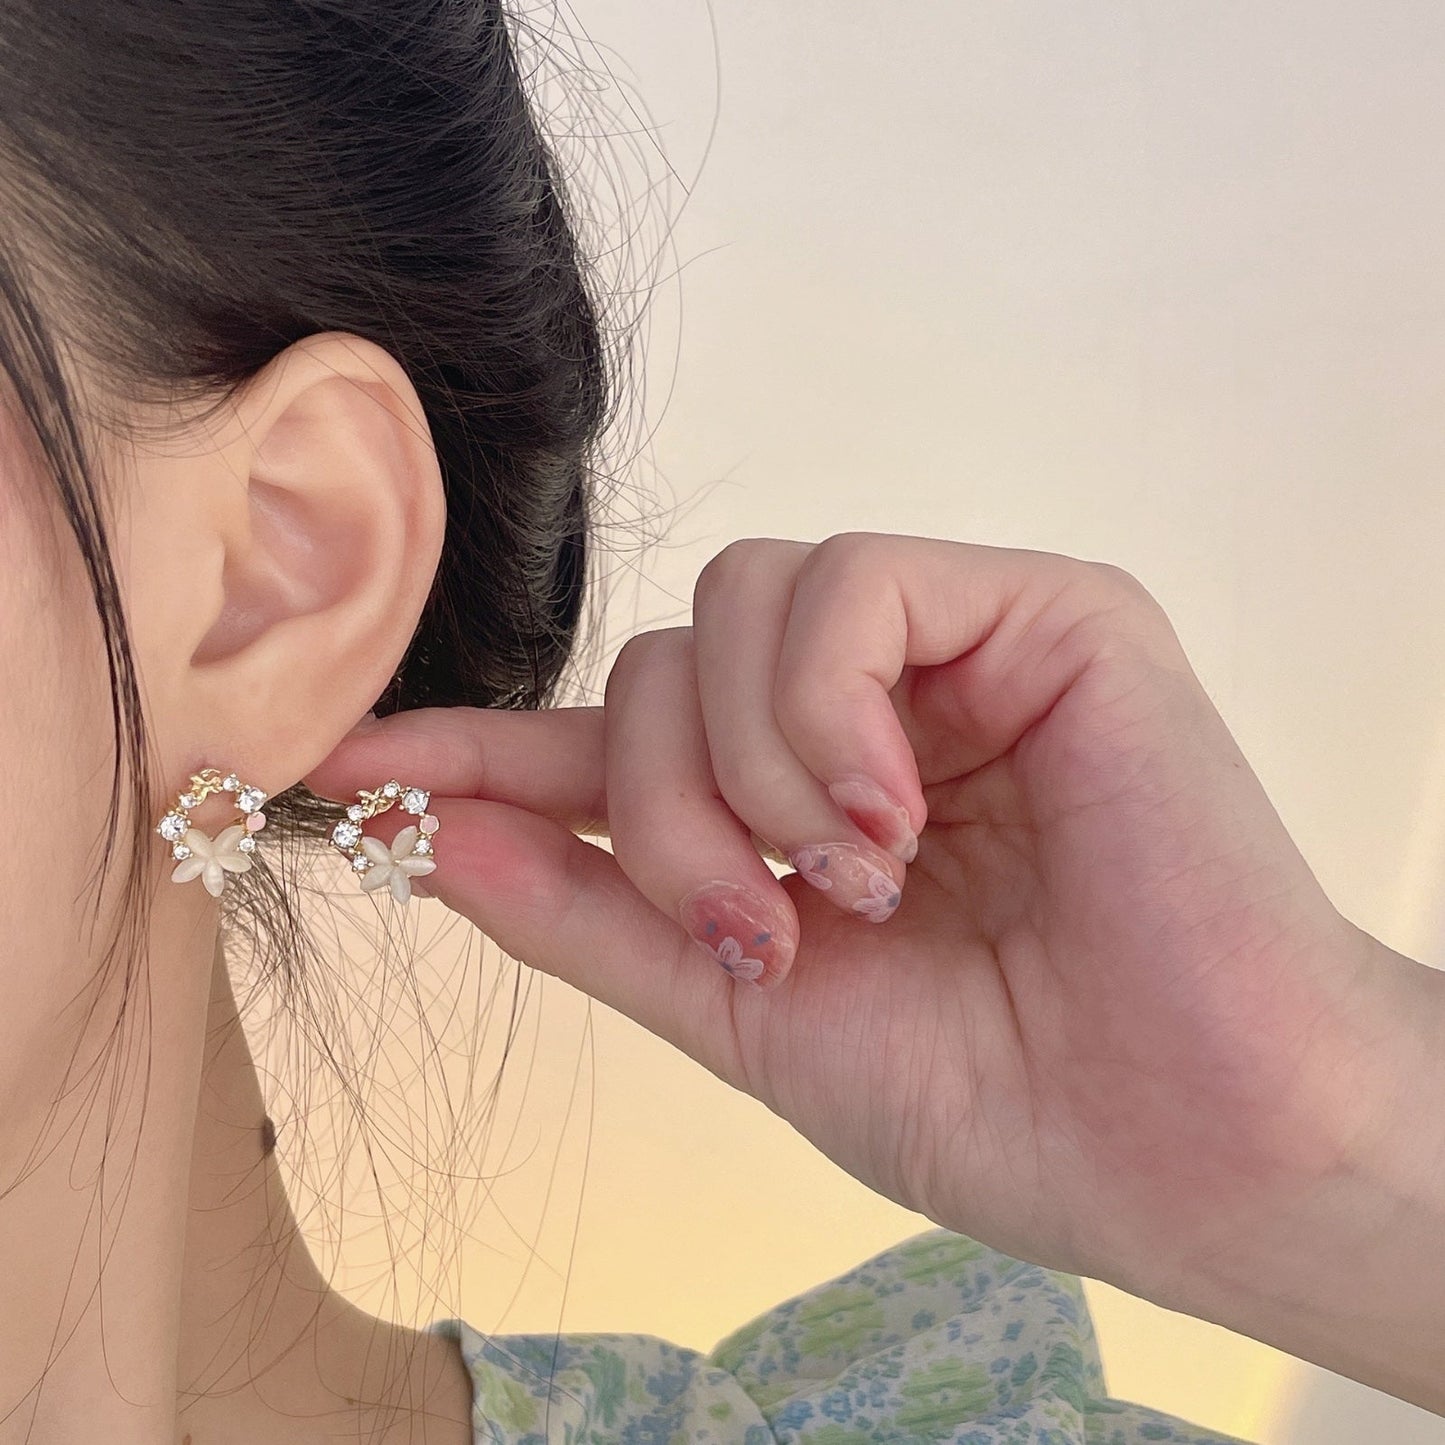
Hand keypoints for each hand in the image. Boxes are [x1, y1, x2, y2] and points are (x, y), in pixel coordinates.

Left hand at [305, 532, 1432, 1325]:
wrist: (1200, 1144)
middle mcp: (868, 711)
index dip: (484, 748)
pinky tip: (889, 817)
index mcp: (798, 804)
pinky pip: (852, 589)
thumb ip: (599, 914)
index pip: (611, 740)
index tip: (359, 765)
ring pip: (740, 609)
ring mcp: (955, 652)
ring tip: (854, 882)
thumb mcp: (753, 1014)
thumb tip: (440, 837)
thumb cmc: (1005, 1099)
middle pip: (666, 661)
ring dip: (751, 768)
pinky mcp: (1043, 611)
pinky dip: (828, 709)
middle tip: (757, 930)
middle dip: (664, 806)